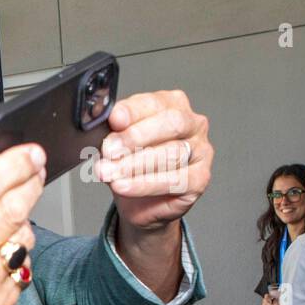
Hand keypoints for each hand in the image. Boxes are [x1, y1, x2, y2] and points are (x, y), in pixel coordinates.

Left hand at [94, 90, 211, 230]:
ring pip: (171, 154)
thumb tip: (104, 125)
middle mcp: (192, 124)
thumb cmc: (132, 165)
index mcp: (172, 105)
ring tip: (109, 172)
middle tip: (110, 150)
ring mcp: (200, 151)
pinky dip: (143, 184)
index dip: (132, 111)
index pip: (154, 102)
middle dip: (135, 137)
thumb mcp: (117, 144)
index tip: (113, 120)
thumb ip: (114, 132)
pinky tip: (124, 186)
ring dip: (134, 165)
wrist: (140, 202)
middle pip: (170, 124)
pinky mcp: (200, 178)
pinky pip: (173, 181)